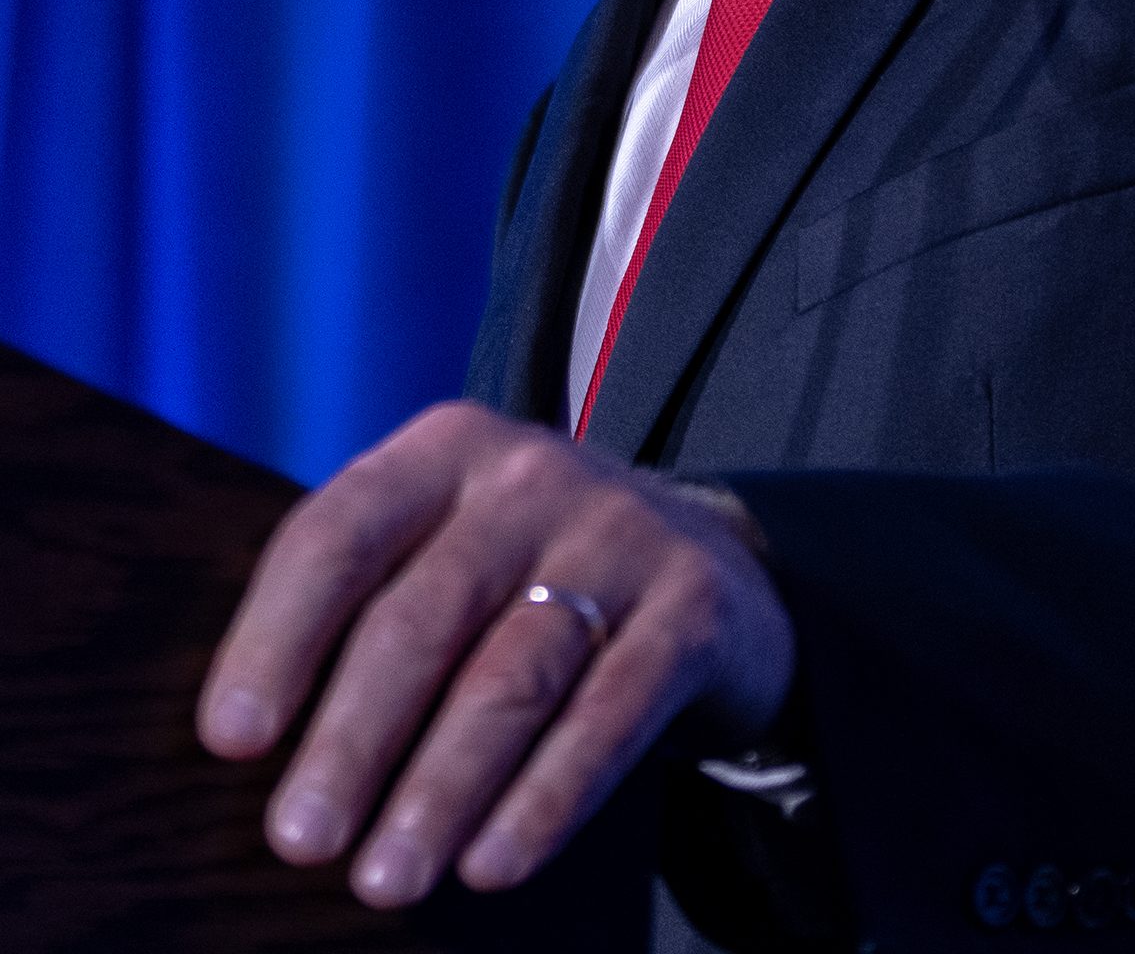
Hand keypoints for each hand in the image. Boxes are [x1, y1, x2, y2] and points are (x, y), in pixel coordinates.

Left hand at [196, 402, 794, 905]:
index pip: (340, 532)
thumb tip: (247, 743)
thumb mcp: (449, 543)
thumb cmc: (525, 573)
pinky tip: (493, 863)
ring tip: (384, 878)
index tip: (232, 740)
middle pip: (423, 615)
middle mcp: (532, 477)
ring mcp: (621, 534)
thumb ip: (366, 603)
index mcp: (446, 450)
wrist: (708, 555)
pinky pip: (610, 713)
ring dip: (441, 787)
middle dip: (353, 737)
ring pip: (513, 674)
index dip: (277, 635)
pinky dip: (546, 797)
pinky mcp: (692, 605)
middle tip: (299, 839)